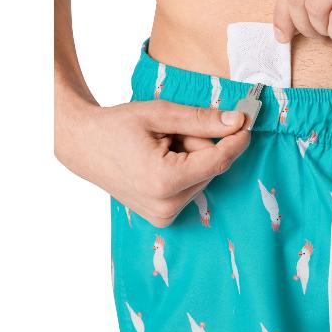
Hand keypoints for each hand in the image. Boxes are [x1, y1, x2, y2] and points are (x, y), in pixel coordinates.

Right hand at [55, 99, 249, 227]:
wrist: (84, 146)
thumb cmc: (118, 126)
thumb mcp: (161, 113)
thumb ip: (202, 119)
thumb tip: (238, 122)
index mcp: (165, 180)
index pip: (218, 161)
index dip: (237, 140)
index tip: (247, 122)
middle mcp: (166, 206)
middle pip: (210, 168)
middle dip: (201, 145)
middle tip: (170, 133)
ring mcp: (163, 216)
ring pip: (202, 178)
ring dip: (191, 158)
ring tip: (159, 148)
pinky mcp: (162, 218)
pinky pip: (190, 188)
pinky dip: (183, 171)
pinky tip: (159, 162)